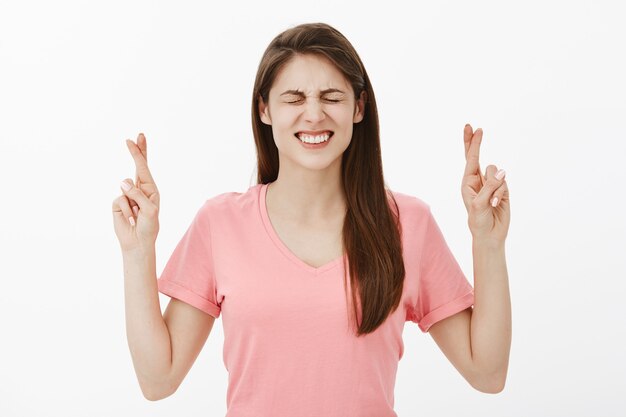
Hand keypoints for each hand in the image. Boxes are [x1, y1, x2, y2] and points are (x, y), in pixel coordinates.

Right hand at [112, 133, 159, 251]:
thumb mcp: (149, 210)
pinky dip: (126, 210)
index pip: (144, 167)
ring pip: (125, 187)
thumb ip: (137, 194)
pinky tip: (130, 219)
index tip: (137, 138)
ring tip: (137, 215)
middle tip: (133, 137)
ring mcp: (127, 195)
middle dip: (136, 152)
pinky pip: (119, 200)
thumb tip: (122, 182)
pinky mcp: (117, 203)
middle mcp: (139, 189)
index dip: (140, 152)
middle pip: (136, 167)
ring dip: (133, 203)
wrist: (138, 243)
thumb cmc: (148, 227)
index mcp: (151, 189)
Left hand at [461, 124, 509, 243]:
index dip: (471, 143)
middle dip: (477, 143)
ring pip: (496, 172)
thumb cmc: (478, 221)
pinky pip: (505, 183)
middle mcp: (478, 180)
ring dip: (495, 186)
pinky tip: (496, 204)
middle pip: (479, 157)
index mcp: (468, 182)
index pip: (469, 159)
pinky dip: (501, 193)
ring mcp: (491, 184)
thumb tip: (502, 172)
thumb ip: (489, 187)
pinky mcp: (503, 189)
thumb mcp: (479, 204)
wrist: (490, 235)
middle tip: (477, 128)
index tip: (472, 128)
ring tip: (490, 202)